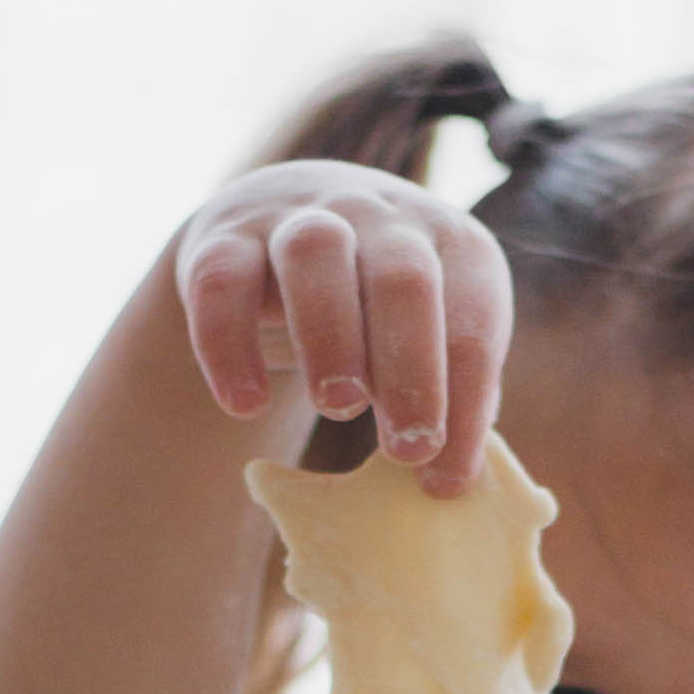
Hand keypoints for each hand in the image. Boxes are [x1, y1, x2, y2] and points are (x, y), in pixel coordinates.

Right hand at [175, 161, 512, 493]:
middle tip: (406, 448)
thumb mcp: (431, 337)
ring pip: (315, 254)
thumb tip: (451, 475)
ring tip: (337, 407)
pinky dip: (228, 344)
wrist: (279, 230)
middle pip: (402, 277)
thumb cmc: (376, 310)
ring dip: (330, 336)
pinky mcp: (225, 233)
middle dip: (410, 369)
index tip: (445, 478)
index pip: (472, 319)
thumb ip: (451, 395)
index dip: (465, 403)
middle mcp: (381, 216)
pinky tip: (245, 405)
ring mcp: (300, 215)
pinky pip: (221, 280)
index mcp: (451, 245)